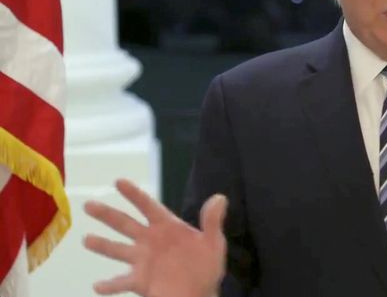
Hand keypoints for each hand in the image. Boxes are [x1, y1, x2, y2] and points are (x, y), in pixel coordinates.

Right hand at [83, 179, 226, 296]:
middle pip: (124, 224)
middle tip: (88, 205)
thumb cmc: (206, 266)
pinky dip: (109, 285)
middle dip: (107, 214)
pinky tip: (97, 286)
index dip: (134, 194)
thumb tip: (220, 197)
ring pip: (117, 249)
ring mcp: (142, 260)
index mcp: (166, 227)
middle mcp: (150, 241)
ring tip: (86, 240)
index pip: (148, 206)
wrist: (200, 293)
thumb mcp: (214, 243)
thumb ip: (212, 221)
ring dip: (102, 245)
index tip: (118, 181)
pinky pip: (120, 282)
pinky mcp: (140, 281)